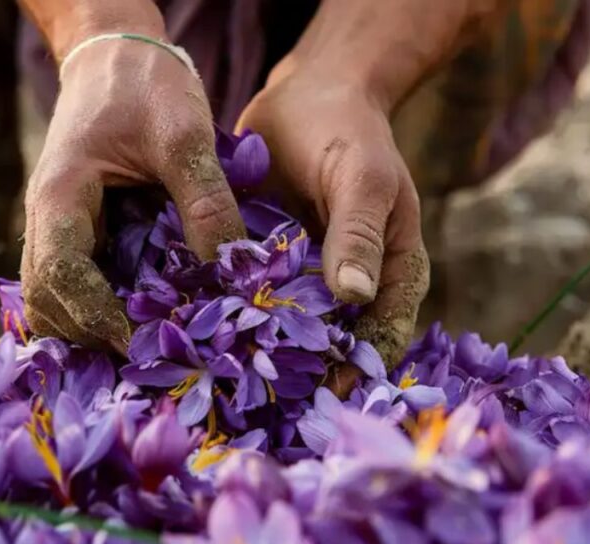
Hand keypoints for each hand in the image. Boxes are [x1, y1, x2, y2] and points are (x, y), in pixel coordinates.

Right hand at [22, 33, 243, 351]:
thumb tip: (232, 273)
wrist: (117, 52)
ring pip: (51, 298)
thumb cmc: (146, 87)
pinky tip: (140, 318)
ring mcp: (58, 226)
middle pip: (44, 300)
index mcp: (61, 197)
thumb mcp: (185, 138)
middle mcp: (47, 219)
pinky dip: (96, 307)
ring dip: (87, 326)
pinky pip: (72, 282)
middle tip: (146, 354)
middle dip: (86, 333)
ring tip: (144, 343)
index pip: (60, 275)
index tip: (139, 341)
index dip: (95, 316)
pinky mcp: (77, 228)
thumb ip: (206, 202)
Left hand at [237, 64, 429, 386]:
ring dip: (258, 355)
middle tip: (255, 406)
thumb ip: (358, 236)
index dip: (353, 373)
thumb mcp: (361, 179)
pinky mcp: (268, 269)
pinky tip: (196, 337)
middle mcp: (352, 290)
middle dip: (298, 377)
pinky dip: (231, 319)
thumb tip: (357, 298)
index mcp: (393, 275)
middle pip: (332, 350)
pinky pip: (252, 304)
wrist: (310, 92)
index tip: (317, 401)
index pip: (381, 341)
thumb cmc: (348, 132)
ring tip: (220, 381)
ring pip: (287, 334)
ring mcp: (307, 282)